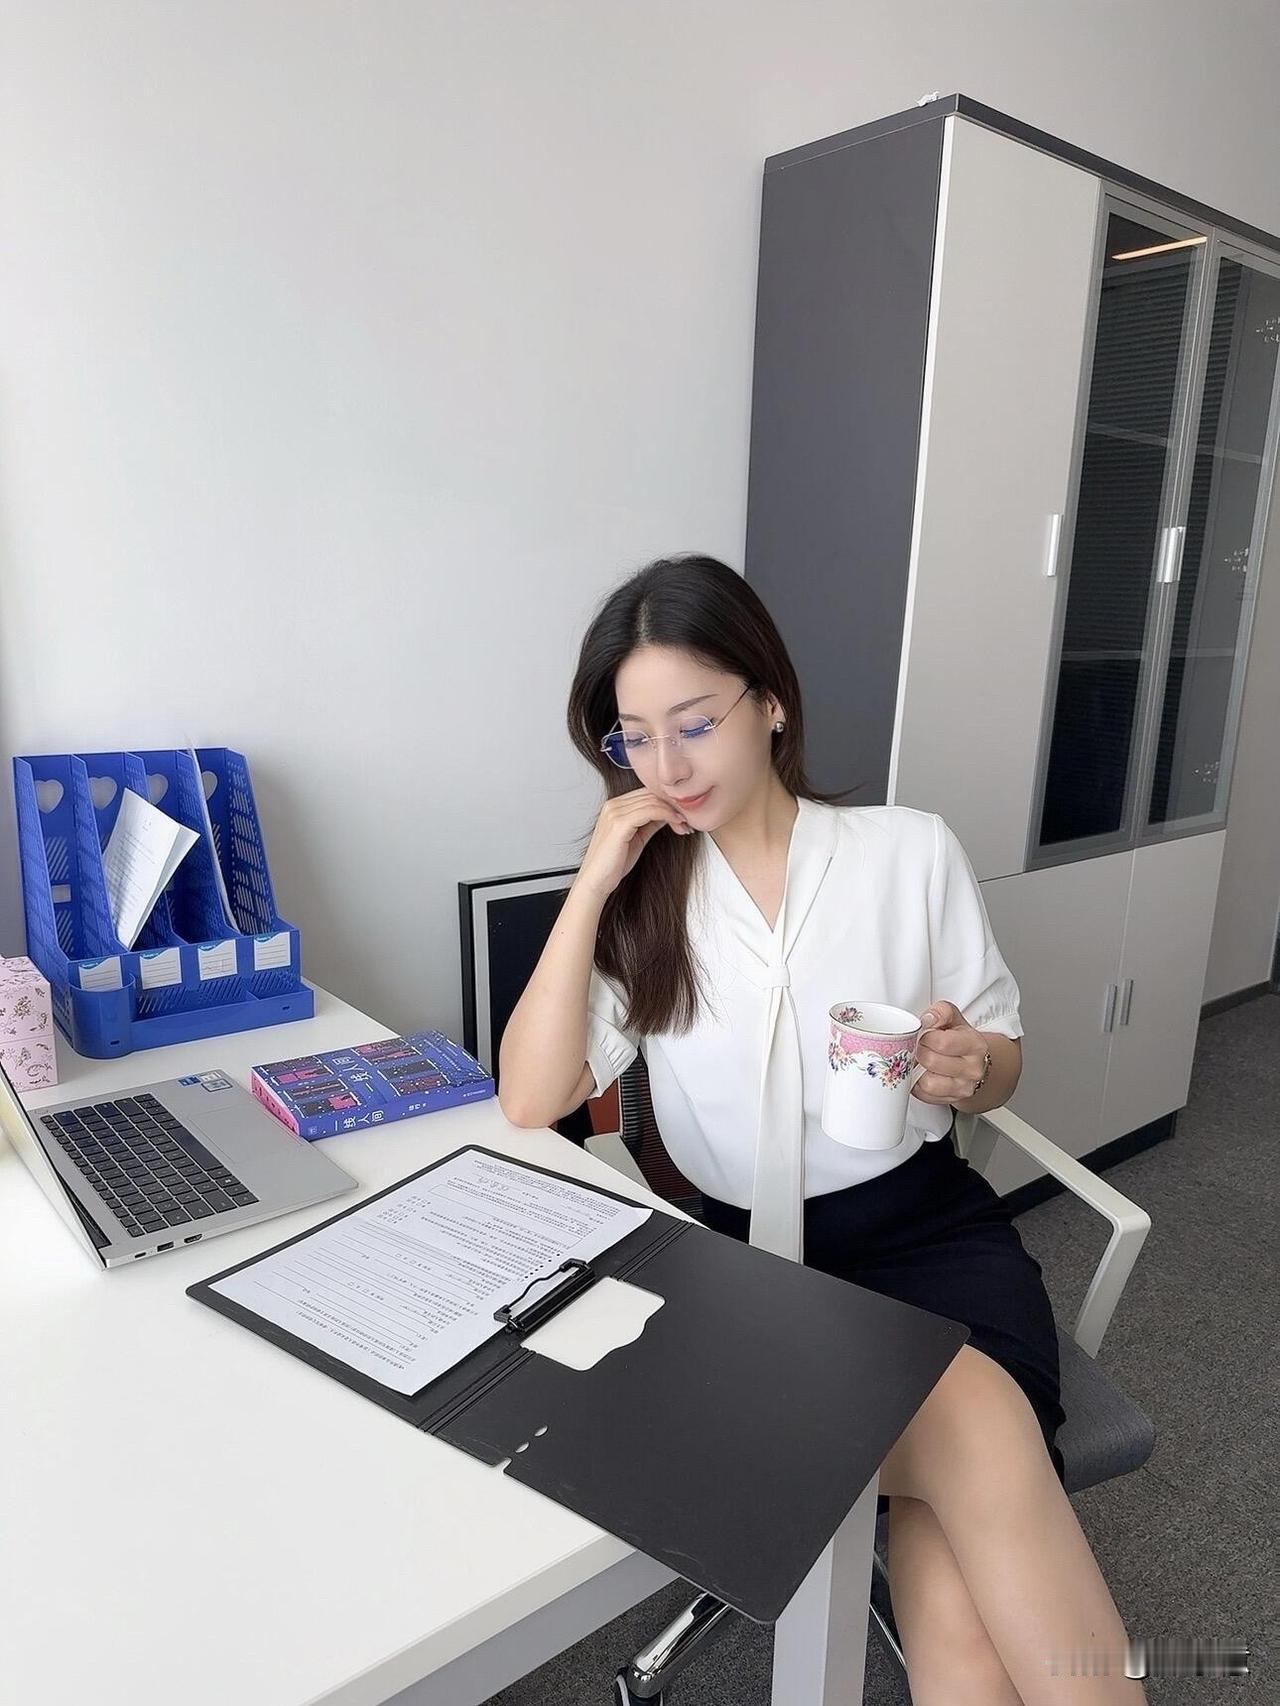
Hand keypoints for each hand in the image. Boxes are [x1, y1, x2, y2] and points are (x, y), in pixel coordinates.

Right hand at [573, 788, 693, 901]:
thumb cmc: (612, 864)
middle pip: (650, 793)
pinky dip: (667, 815)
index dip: (667, 801)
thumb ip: (650, 822)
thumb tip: (668, 814)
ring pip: (652, 801)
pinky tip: (677, 823)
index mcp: (615, 806)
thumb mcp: (637, 838)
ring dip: (673, 811)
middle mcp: (613, 805)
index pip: (646, 792)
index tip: (683, 813)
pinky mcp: (619, 824)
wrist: (596, 882)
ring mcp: (614, 813)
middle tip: (688, 819)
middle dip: (672, 805)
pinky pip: (650, 811)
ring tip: (684, 824)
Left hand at [910, 1000, 988, 1105]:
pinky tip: (920, 1073)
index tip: (924, 1035)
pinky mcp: (951, 1100)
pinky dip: (917, 1084)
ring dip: (916, 1071)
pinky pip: (924, 1096)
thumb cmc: (961, 1039)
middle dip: (919, 1052)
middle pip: (932, 1062)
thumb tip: (927, 1019)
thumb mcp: (955, 1019)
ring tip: (918, 1061)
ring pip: (928, 1084)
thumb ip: (941, 1011)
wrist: (976, 1063)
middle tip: (918, 1048)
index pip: (942, 1042)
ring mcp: (963, 1088)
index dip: (926, 1037)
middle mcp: (973, 1069)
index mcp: (975, 1045)